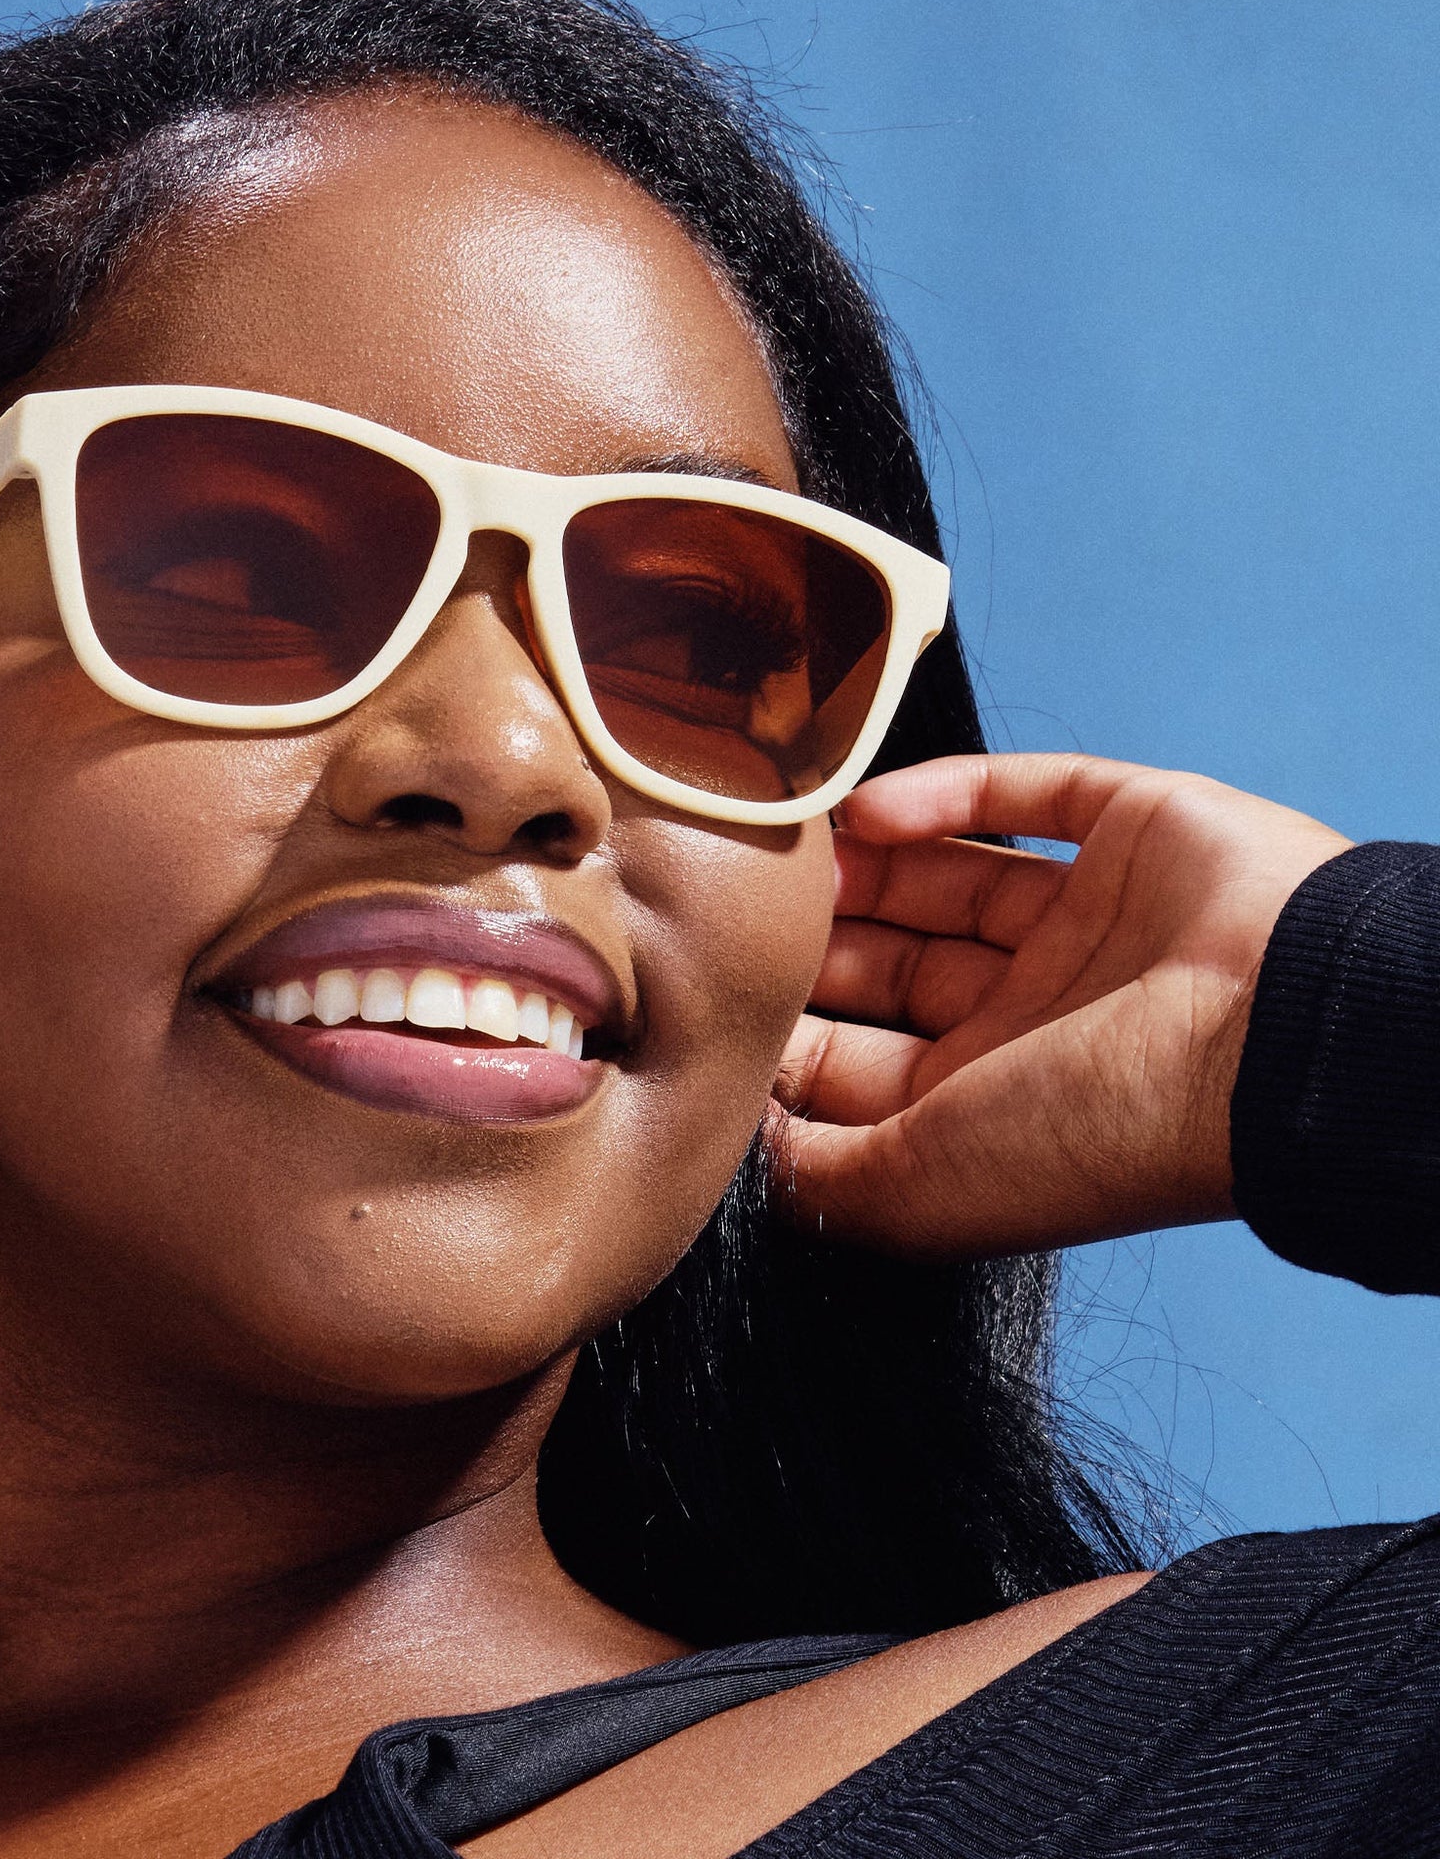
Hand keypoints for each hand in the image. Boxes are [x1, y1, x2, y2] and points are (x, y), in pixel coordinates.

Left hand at [776, 753, 1350, 1259]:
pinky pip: (1025, 795)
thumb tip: (734, 1143)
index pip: (859, 1061)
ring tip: (786, 847)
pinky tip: (868, 809)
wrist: (1271, 1040)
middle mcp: (1036, 1013)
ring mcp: (1089, 918)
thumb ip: (815, 1174)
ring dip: (864, 862)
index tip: (710, 994)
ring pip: (948, 877)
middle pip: (894, 964)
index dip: (782, 1030)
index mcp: (992, 1102)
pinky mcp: (1133, 829)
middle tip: (738, 906)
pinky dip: (942, 793)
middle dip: (816, 939)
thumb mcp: (920, 1188)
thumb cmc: (1097, 1132)